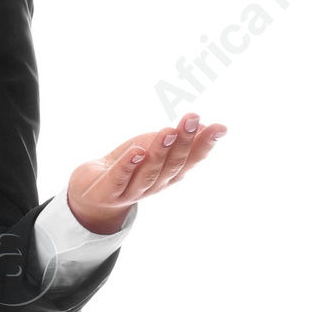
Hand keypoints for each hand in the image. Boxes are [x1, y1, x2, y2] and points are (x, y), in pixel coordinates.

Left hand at [66, 112, 225, 234]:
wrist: (91, 192)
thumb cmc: (129, 165)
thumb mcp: (154, 147)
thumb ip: (178, 139)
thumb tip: (207, 126)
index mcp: (170, 174)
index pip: (192, 159)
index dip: (206, 144)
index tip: (220, 128)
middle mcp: (156, 184)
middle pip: (173, 165)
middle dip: (184, 142)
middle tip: (192, 119)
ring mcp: (132, 191)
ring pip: (150, 173)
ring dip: (160, 152)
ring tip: (168, 132)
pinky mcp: (108, 193)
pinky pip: (120, 179)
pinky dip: (128, 166)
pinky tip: (136, 151)